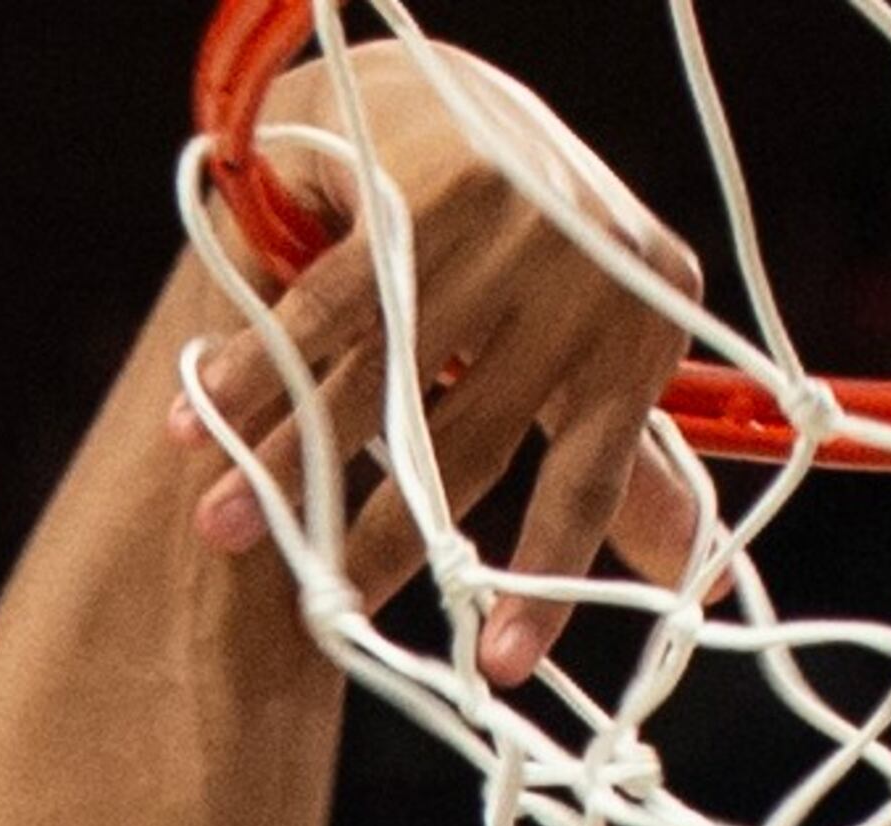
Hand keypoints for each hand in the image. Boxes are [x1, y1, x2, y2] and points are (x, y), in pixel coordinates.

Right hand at [178, 42, 707, 682]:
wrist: (452, 92)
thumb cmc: (521, 257)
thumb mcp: (586, 352)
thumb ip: (621, 461)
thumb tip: (684, 582)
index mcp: (642, 328)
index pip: (594, 481)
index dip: (545, 581)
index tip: (496, 668)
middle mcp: (589, 272)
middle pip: (470, 444)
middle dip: (378, 536)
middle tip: (317, 610)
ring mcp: (511, 221)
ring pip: (386, 381)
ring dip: (291, 457)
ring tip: (222, 523)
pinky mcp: (428, 183)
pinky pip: (331, 305)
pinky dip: (260, 363)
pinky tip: (206, 414)